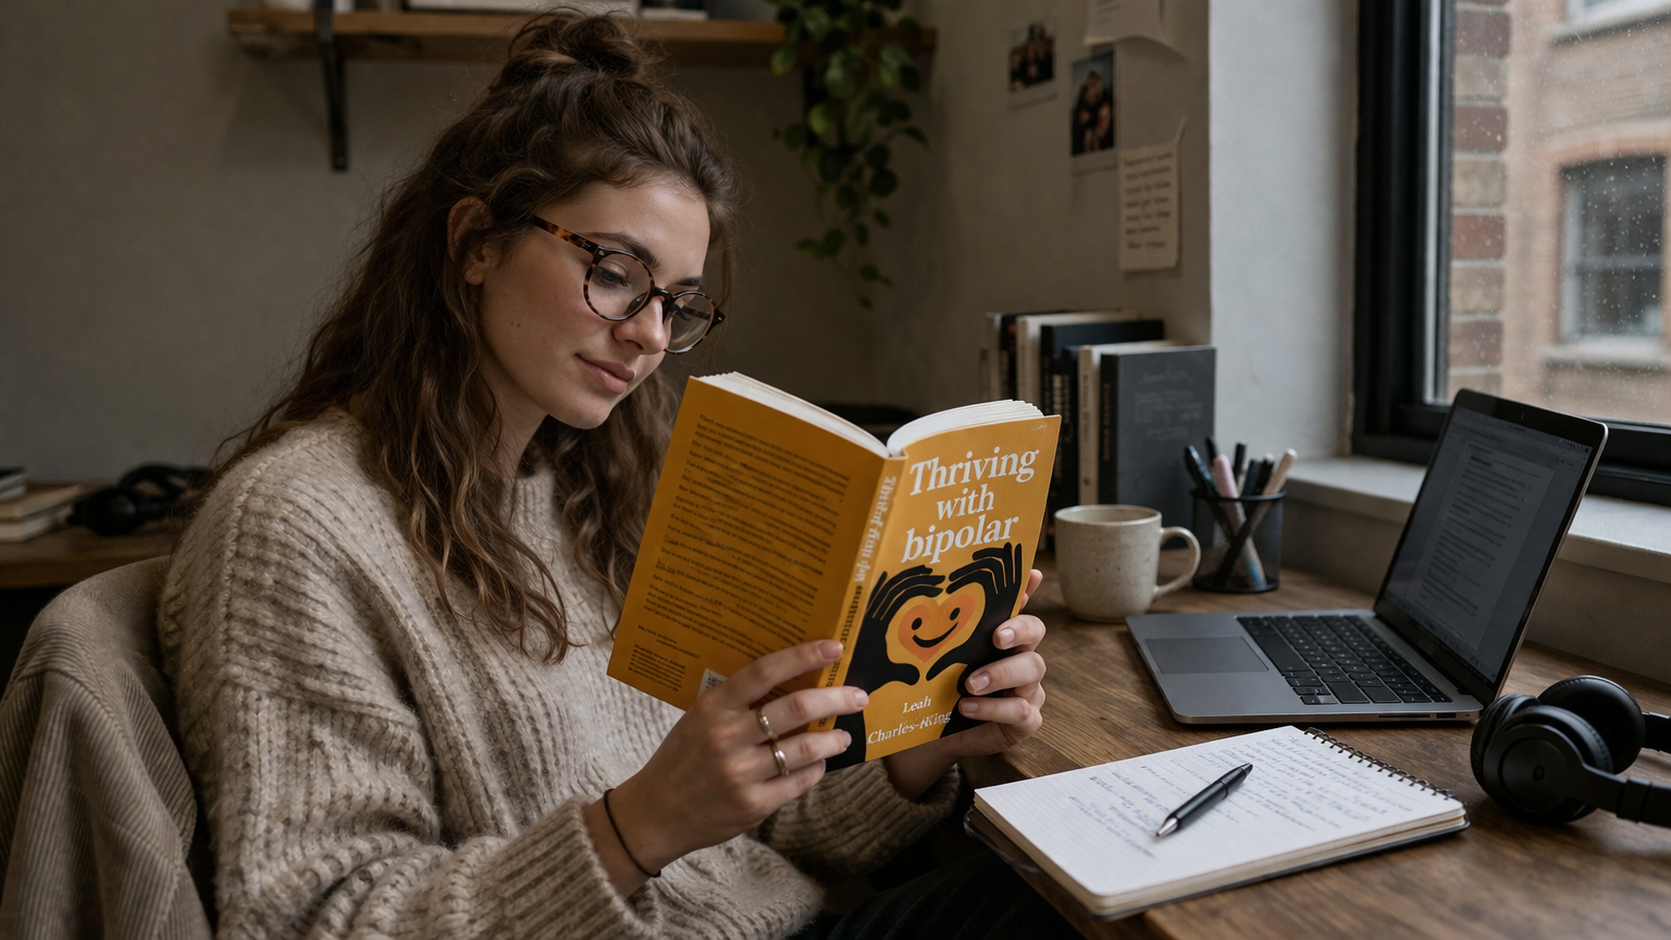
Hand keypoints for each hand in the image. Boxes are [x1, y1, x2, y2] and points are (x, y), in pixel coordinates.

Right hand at [590, 639, 864, 894]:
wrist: (656, 813)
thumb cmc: (682, 758)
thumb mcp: (700, 720)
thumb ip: (737, 704)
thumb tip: (793, 681)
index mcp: (713, 707)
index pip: (764, 672)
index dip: (803, 656)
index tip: (834, 647)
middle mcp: (727, 736)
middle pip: (795, 708)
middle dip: (835, 699)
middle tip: (858, 696)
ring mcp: (741, 773)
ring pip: (804, 748)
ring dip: (832, 739)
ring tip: (843, 735)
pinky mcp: (753, 804)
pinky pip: (798, 782)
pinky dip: (815, 769)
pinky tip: (819, 763)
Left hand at [883, 568, 1047, 798]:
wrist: (930, 737)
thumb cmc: (938, 691)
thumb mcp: (935, 658)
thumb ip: (938, 633)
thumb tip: (923, 597)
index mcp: (1003, 639)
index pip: (1018, 605)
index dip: (1028, 590)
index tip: (1031, 575)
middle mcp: (1021, 658)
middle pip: (1036, 632)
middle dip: (1019, 629)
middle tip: (996, 637)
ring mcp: (1028, 690)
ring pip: (1032, 670)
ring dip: (1000, 674)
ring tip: (970, 683)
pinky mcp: (1025, 721)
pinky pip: (1021, 711)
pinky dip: (994, 708)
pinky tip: (968, 706)